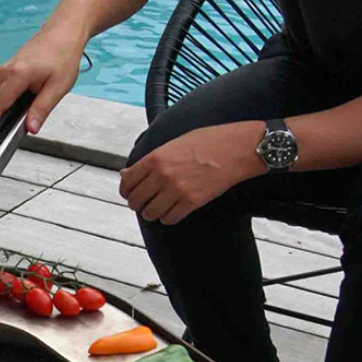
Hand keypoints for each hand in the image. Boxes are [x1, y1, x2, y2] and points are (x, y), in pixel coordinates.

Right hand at [0, 28, 84, 135]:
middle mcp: (6, 71)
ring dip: (0, 110)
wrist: (64, 32)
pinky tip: (18, 106)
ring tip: (13, 121)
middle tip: (2, 136)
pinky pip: (0, 89)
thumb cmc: (63, 54)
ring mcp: (5, 68)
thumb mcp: (57, 87)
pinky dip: (4, 100)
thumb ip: (41, 109)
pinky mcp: (8, 68)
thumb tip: (31, 128)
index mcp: (17, 75)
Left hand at [119, 122, 264, 224]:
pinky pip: (169, 219)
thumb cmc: (207, 142)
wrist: (236, 148)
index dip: (126, 191)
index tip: (131, 193)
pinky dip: (169, 217)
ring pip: (150, 214)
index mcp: (155, 158)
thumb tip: (125, 174)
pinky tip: (174, 209)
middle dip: (138, 204)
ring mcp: (176, 190)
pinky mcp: (191, 202)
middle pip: (135, 202)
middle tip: (146, 201)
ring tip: (161, 205)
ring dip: (153, 212)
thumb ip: (148, 162)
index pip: (126, 183)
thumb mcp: (173, 145)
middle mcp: (162, 175)